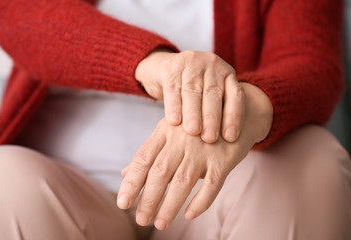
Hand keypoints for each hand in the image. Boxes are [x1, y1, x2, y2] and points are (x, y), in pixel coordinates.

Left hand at [117, 83, 272, 229]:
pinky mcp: (223, 159)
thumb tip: (124, 174)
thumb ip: (149, 154)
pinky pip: (211, 185)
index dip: (131, 182)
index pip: (143, 158)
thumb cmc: (197, 127)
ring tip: (160, 223)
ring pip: (183, 182)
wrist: (236, 114)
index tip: (122, 203)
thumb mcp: (170, 134)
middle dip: (148, 199)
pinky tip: (189, 214)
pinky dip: (200, 203)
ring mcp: (204, 148)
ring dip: (170, 206)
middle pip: (160, 172)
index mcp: (165, 131)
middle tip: (141, 220)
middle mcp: (182, 138)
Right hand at [135, 50, 244, 142]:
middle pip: (213, 93)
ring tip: (193, 131)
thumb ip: (219, 112)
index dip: (234, 116)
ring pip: (193, 91)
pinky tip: (174, 121)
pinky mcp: (170, 67)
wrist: (163, 67)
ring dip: (193, 113)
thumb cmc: (192, 90)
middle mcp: (212, 66)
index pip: (235, 95)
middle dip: (212, 117)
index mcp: (226, 74)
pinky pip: (173, 89)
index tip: (230, 137)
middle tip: (210, 138)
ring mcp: (191, 63)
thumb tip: (229, 144)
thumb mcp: (209, 95)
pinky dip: (173, 106)